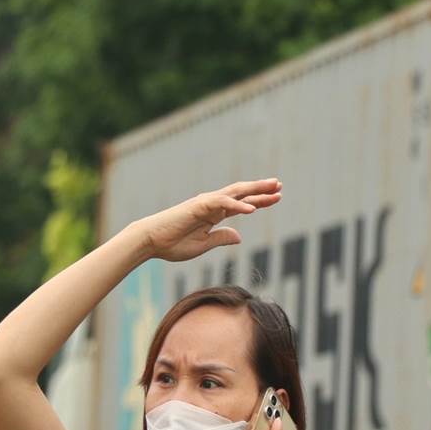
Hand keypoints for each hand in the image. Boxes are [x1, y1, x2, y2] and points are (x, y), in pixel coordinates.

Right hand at [135, 179, 281, 262]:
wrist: (150, 242)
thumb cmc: (172, 244)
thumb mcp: (203, 244)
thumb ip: (221, 238)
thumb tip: (239, 236)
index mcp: (213, 215)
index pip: (241, 204)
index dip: (259, 200)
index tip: (276, 198)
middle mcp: (211, 205)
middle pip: (242, 194)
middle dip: (261, 189)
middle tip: (280, 185)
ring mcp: (205, 204)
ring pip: (235, 193)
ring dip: (255, 190)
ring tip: (274, 188)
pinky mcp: (198, 206)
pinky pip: (222, 204)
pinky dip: (237, 205)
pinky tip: (253, 209)